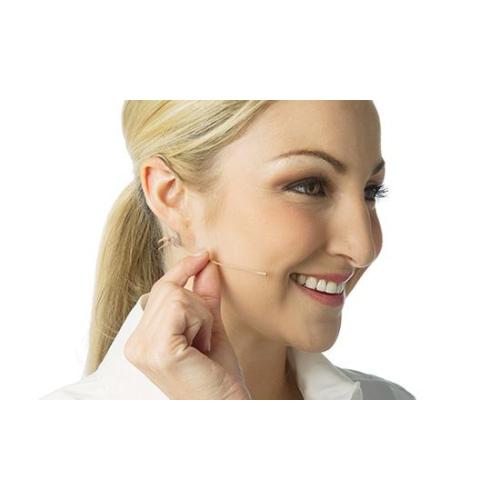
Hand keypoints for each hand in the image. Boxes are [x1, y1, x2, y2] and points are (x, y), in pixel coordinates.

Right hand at [124, 251, 250, 398]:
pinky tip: (202, 348)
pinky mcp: (157, 349)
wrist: (227, 408)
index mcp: (141, 340)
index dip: (181, 270)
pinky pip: (181, 307)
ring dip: (202, 318)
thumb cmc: (218, 374)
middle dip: (198, 307)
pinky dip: (201, 323)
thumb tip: (205, 260)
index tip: (202, 255)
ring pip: (176, 296)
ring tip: (203, 347)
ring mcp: (142, 348)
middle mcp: (134, 344)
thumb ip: (205, 295)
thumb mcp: (210, 326)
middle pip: (168, 289)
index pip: (158, 291)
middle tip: (205, 340)